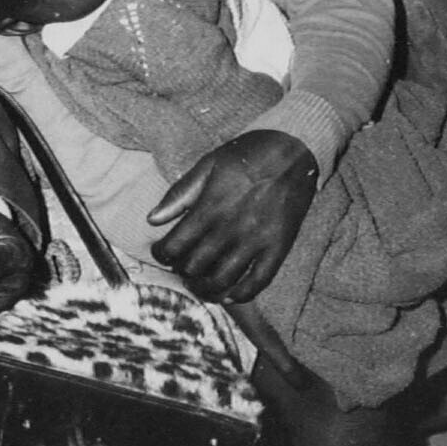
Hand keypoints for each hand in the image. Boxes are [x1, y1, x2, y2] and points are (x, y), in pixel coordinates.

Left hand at [147, 130, 318, 303]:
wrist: (294, 150)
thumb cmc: (247, 154)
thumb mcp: (208, 164)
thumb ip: (180, 193)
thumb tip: (152, 219)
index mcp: (210, 207)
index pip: (175, 246)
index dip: (162, 255)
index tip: (162, 253)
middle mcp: (230, 228)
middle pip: (195, 266)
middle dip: (182, 271)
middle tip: (181, 267)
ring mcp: (256, 240)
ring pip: (222, 280)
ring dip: (206, 287)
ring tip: (200, 283)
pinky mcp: (278, 248)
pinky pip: (258, 282)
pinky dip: (242, 294)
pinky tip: (231, 294)